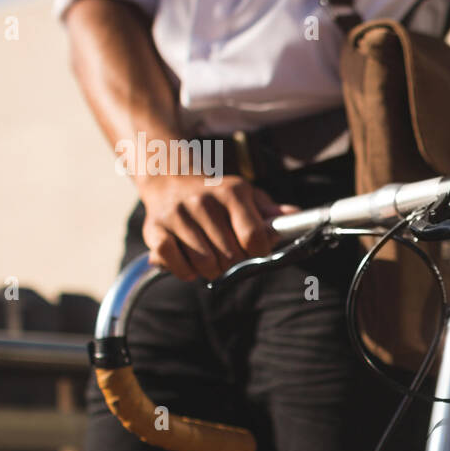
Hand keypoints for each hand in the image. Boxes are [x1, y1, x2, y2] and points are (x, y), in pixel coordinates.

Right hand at [137, 174, 295, 281]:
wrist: (169, 179)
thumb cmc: (217, 194)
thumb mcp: (247, 195)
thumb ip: (270, 211)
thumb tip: (295, 215)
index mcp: (232, 192)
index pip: (254, 237)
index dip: (259, 252)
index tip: (255, 250)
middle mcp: (204, 201)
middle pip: (231, 256)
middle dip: (235, 263)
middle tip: (230, 255)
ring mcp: (177, 215)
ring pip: (206, 264)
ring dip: (212, 270)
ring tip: (211, 257)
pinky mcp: (154, 229)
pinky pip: (176, 264)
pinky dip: (186, 271)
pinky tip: (190, 261)